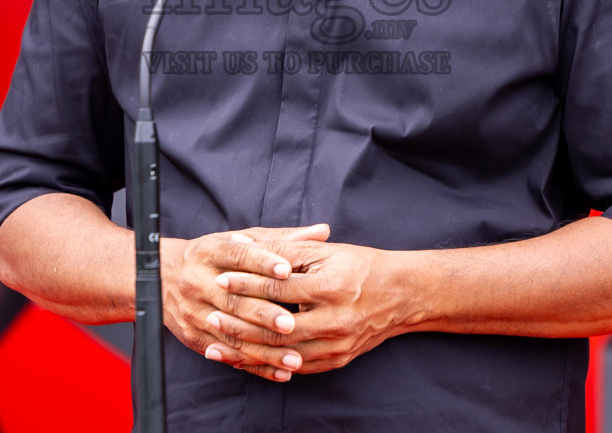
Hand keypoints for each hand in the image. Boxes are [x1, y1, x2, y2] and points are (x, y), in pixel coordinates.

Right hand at [161, 224, 329, 382]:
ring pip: (230, 333)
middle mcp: (197, 280)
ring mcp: (193, 311)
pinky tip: (279, 372)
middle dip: (263, 313)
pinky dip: (254, 365)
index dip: (262, 262)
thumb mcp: (241, 239)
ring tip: (294, 357)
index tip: (287, 271)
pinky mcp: (193, 336)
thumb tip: (323, 231)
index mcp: (210, 251)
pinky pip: (226, 354)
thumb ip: (282, 239)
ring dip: (263, 348)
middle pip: (232, 298)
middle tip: (292, 323)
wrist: (162, 276)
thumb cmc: (215, 256)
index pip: (237, 254)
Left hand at [212, 237, 407, 376]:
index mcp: (331, 287)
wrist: (401, 295)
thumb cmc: (360, 266)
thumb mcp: (324, 251)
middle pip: (276, 328)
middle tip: (210, 317)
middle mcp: (335, 320)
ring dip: (246, 351)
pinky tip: (244, 360)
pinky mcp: (336, 360)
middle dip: (240, 323)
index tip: (221, 279)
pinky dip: (267, 366)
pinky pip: (295, 368)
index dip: (248, 283)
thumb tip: (243, 242)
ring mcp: (337, 345)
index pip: (278, 288)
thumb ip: (282, 248)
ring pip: (282, 354)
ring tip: (216, 344)